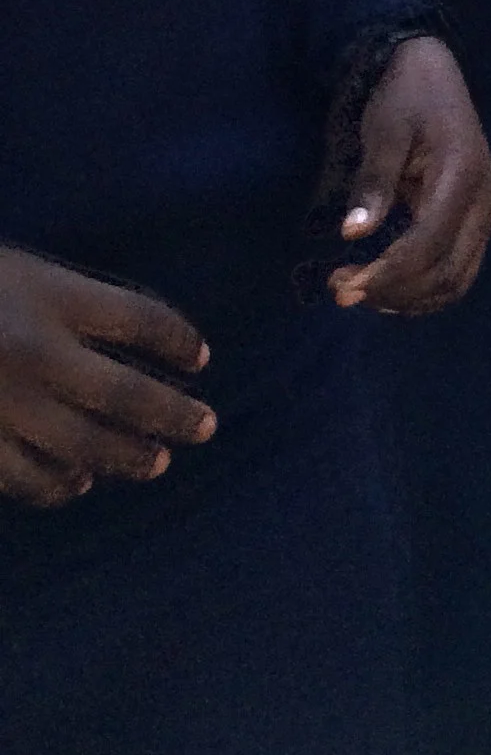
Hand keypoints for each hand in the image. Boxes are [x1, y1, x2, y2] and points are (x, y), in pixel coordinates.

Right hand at [0, 248, 215, 507]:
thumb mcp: (16, 271)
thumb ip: (60, 301)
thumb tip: (119, 337)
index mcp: (50, 294)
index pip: (140, 318)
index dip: (177, 339)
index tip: (201, 357)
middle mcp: (36, 351)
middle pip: (125, 391)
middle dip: (172, 413)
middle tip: (206, 427)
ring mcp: (3, 403)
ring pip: (82, 443)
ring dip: (125, 455)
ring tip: (158, 464)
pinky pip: (25, 475)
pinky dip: (58, 483)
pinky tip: (78, 482)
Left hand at [331, 37, 490, 315]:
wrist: (432, 71)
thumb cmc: (405, 97)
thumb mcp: (383, 131)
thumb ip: (373, 182)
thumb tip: (352, 234)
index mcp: (463, 175)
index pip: (427, 245)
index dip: (385, 275)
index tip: (340, 288)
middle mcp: (484, 199)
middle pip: (446, 273)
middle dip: (392, 292)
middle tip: (339, 291)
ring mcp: (485, 210)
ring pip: (456, 280)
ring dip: (408, 297)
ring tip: (359, 291)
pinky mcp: (476, 217)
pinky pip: (457, 269)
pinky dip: (424, 288)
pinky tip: (387, 285)